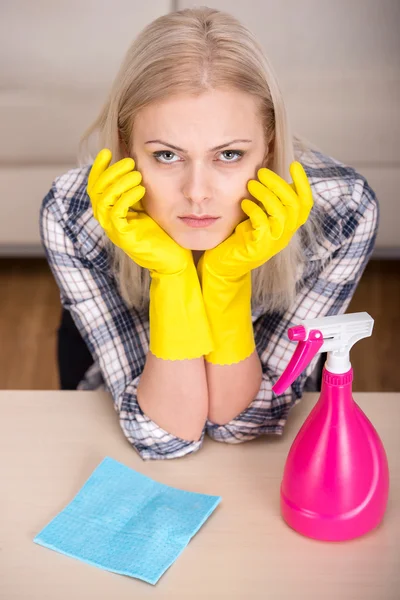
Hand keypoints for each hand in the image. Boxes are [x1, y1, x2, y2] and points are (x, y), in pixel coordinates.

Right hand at [87, 148, 190, 274]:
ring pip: (104, 200)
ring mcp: (113, 229)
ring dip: (119, 183)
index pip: (94, 186)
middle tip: (130, 161)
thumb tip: (135, 162)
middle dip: (111, 172)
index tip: (107, 152)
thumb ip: (136, 188)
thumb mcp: (147, 205)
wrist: (172, 258)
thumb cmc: (161, 231)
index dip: (97, 168)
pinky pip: (117, 213)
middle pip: (96, 190)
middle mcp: (107, 220)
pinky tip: (141, 189)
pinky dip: (126, 198)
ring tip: (137, 174)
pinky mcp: (123, 237)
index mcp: (110, 211)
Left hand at [200, 161, 312, 277]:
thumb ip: (269, 200)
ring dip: (265, 194)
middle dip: (278, 183)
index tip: (294, 164)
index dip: (303, 183)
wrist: (226, 263)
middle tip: (261, 171)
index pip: (305, 202)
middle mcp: (286, 233)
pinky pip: (263, 224)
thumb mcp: (260, 215)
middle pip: (294, 204)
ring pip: (280, 212)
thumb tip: (270, 174)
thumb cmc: (242, 235)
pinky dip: (254, 209)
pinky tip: (244, 202)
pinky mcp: (260, 247)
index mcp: (289, 224)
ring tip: (251, 184)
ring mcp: (274, 242)